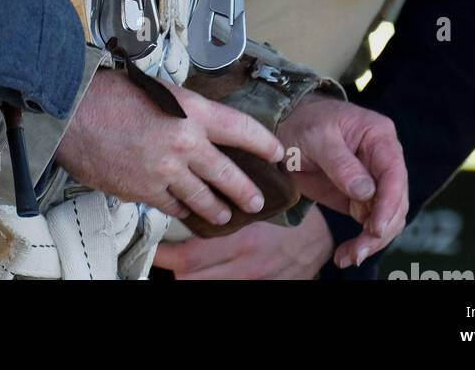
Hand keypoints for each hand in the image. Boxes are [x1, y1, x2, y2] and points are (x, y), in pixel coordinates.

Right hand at [53, 69, 285, 231]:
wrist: (73, 110)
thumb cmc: (110, 92)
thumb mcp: (158, 89)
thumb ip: (184, 110)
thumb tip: (198, 127)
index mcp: (191, 111)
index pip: (241, 129)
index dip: (263, 142)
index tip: (277, 153)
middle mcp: (184, 143)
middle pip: (228, 174)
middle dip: (246, 191)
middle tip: (256, 201)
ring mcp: (164, 171)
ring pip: (202, 198)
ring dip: (216, 209)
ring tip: (224, 215)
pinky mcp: (143, 190)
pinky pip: (171, 205)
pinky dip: (180, 208)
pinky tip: (184, 209)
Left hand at [153, 202, 333, 279]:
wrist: (325, 232)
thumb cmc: (288, 206)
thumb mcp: (257, 198)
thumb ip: (226, 199)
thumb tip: (194, 185)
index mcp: (240, 241)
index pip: (189, 256)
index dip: (164, 255)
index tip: (150, 246)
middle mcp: (244, 267)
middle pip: (191, 277)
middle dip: (172, 266)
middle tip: (159, 251)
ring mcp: (254, 281)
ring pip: (206, 285)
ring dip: (190, 274)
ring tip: (178, 259)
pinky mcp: (264, 288)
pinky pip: (230, 289)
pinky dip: (213, 279)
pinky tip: (207, 268)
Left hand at [276, 96, 407, 267]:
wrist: (285, 127)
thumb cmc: (302, 123)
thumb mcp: (315, 137)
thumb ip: (340, 162)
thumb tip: (366, 192)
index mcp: (378, 135)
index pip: (394, 173)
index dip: (389, 202)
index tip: (376, 227)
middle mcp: (383, 159)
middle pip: (396, 201)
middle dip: (380, 229)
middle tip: (358, 251)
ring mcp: (375, 180)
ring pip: (388, 218)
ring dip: (372, 241)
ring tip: (349, 257)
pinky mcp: (362, 198)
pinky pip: (371, 224)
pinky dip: (362, 242)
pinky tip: (346, 255)